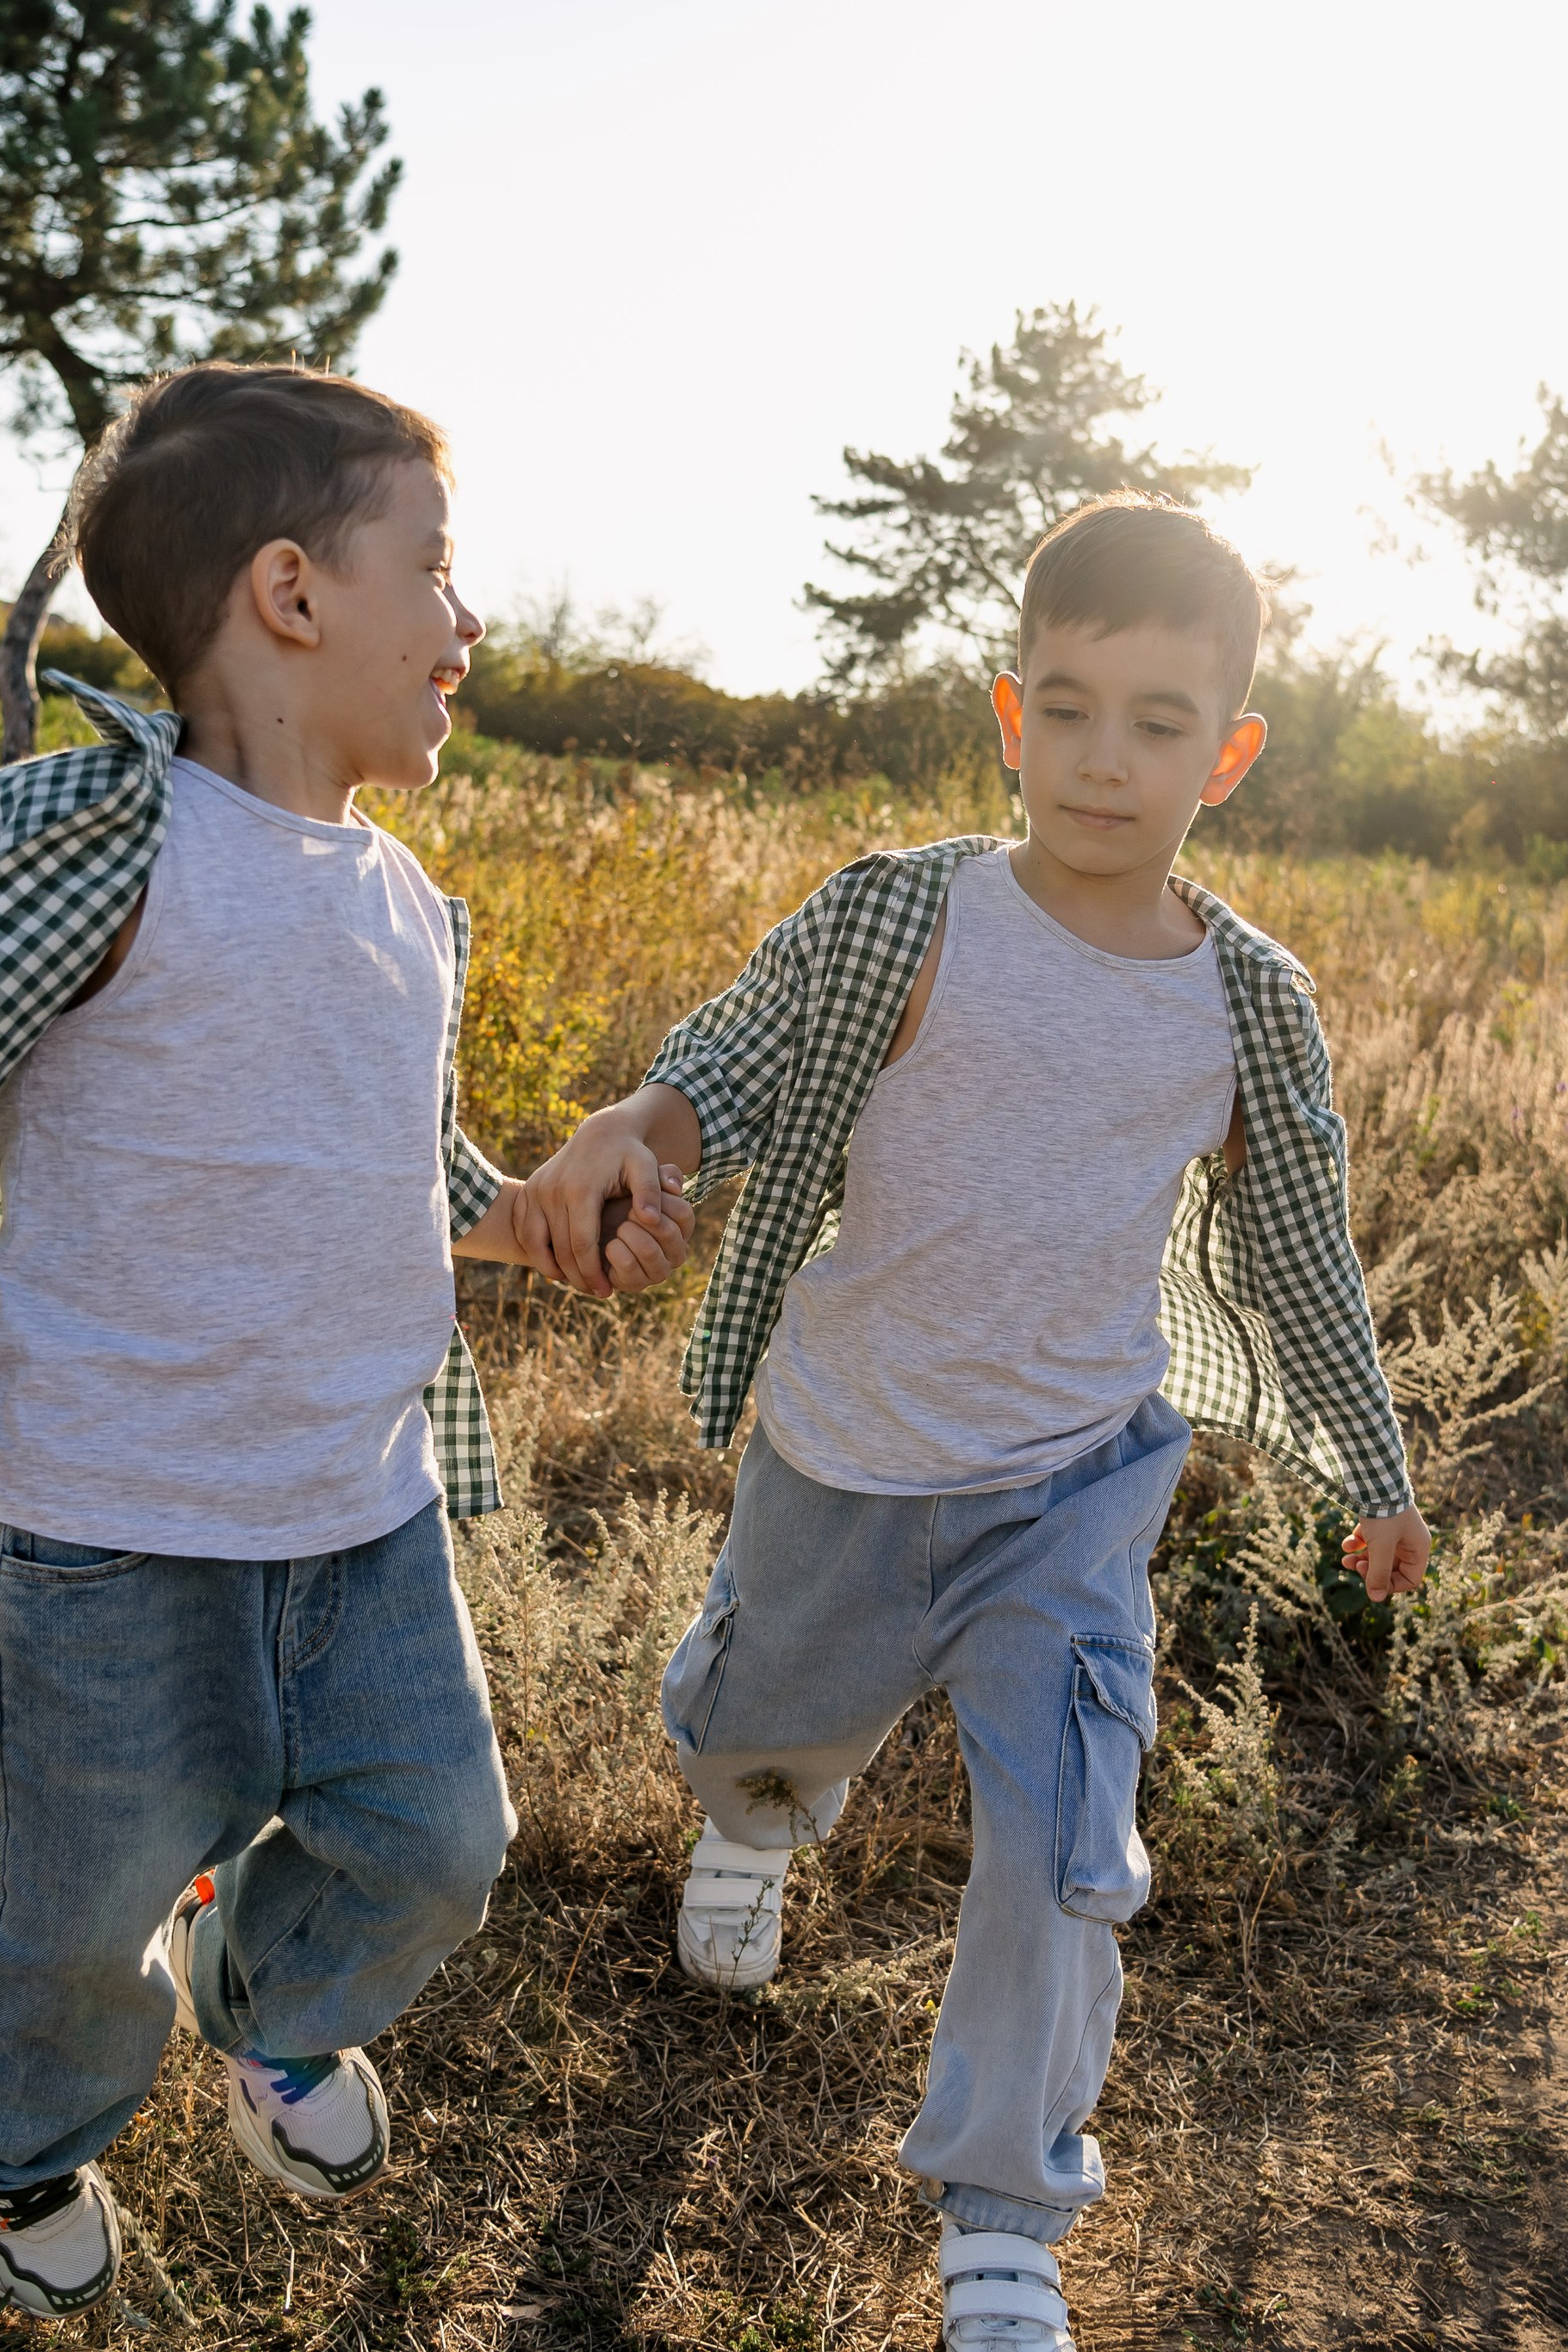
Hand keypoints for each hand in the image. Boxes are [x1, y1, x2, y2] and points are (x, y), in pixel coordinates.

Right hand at [522, 1102, 695, 1295]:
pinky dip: (536, 1252)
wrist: (599, 1132)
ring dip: (553, 1269)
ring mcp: (536, 1190)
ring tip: (576, 1283)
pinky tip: (556, 1266)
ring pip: (536, 1244)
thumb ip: (651, 1192)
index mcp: (580, 1190)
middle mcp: (552, 1191)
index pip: (582, 1245)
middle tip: (595, 1292)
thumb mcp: (647, 1166)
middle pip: (560, 1249)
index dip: (593, 1272)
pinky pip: (524, 1231)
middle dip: (577, 1277)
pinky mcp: (528, 1192)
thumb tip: (649, 1220)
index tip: (606, 1291)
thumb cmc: (628, 1153)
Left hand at [602, 1168, 694, 1291]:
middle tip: (627, 1212)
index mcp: (681, 1229)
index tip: (640, 1195)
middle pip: (669, 1234)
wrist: (588, 1225)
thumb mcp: (636, 1184)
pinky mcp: (636, 1284)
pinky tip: (609, 1245)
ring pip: (650, 1251)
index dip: (661, 1202)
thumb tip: (673, 1186)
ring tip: (619, 1228)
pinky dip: (616, 1252)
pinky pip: (629, 1268)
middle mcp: (675, 1253)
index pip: (684, 1214)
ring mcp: (657, 1271)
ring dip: (628, 1235)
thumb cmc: (617, 1201)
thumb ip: (657, 1177)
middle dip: (642, 1218)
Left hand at [1342, 1505, 1430, 1602]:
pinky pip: (1369, 1540)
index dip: (1389, 1585)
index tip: (1370, 1579)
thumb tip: (1375, 1598)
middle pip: (1391, 1568)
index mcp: (1418, 1549)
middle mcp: (1409, 1541)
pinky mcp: (1380, 1522)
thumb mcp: (1381, 1546)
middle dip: (1371, 1570)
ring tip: (1345, 1560)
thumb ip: (1378, 1572)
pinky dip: (1357, 1543)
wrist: (1374, 1480)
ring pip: (1378, 1555)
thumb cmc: (1384, 1514)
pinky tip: (1346, 1544)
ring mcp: (1394, 1531)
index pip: (1409, 1579)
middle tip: (1355, 1566)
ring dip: (1361, 1559)